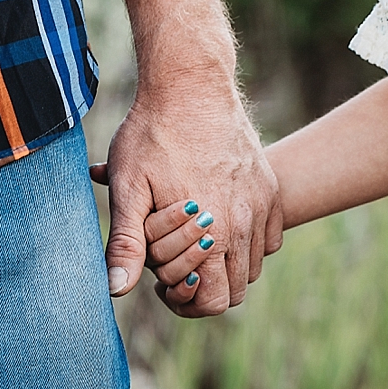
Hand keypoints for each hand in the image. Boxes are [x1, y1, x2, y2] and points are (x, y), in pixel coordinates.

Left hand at [93, 80, 282, 315]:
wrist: (190, 85)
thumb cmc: (153, 134)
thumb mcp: (129, 188)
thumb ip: (126, 243)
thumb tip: (117, 290)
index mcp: (212, 233)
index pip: (214, 303)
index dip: (185, 302)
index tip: (161, 281)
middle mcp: (244, 223)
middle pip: (236, 290)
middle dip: (204, 287)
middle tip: (174, 262)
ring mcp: (260, 204)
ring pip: (253, 265)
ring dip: (225, 265)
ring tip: (193, 242)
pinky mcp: (268, 187)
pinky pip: (269, 237)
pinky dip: (249, 242)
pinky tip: (220, 223)